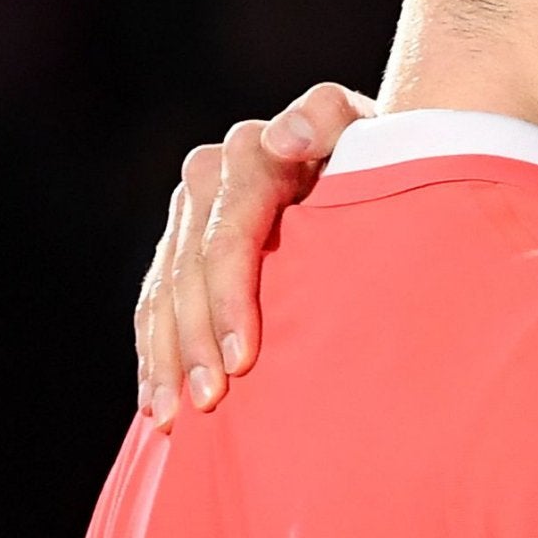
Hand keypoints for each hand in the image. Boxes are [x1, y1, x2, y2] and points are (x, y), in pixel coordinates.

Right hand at [134, 83, 374, 426]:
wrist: (365, 157)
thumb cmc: (382, 158)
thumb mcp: (369, 134)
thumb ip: (329, 121)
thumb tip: (284, 138)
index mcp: (253, 152)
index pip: (230, 234)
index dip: (230, 298)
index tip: (242, 361)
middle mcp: (211, 176)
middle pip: (189, 270)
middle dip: (195, 341)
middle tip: (209, 404)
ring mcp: (191, 210)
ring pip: (163, 290)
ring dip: (166, 356)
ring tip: (177, 416)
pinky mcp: (181, 240)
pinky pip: (154, 301)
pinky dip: (155, 351)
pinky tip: (158, 400)